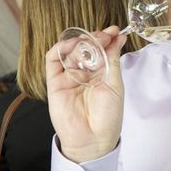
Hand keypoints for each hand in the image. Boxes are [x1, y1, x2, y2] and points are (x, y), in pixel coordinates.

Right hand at [45, 27, 126, 163]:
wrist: (94, 139)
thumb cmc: (108, 116)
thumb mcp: (115, 84)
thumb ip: (113, 60)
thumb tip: (118, 38)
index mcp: (100, 74)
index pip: (100, 50)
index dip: (106, 39)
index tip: (115, 31)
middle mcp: (83, 73)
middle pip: (85, 48)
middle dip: (95, 38)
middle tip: (105, 35)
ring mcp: (68, 77)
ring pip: (69, 51)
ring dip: (80, 41)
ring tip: (92, 39)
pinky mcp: (54, 82)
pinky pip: (53, 60)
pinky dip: (60, 48)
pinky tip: (72, 44)